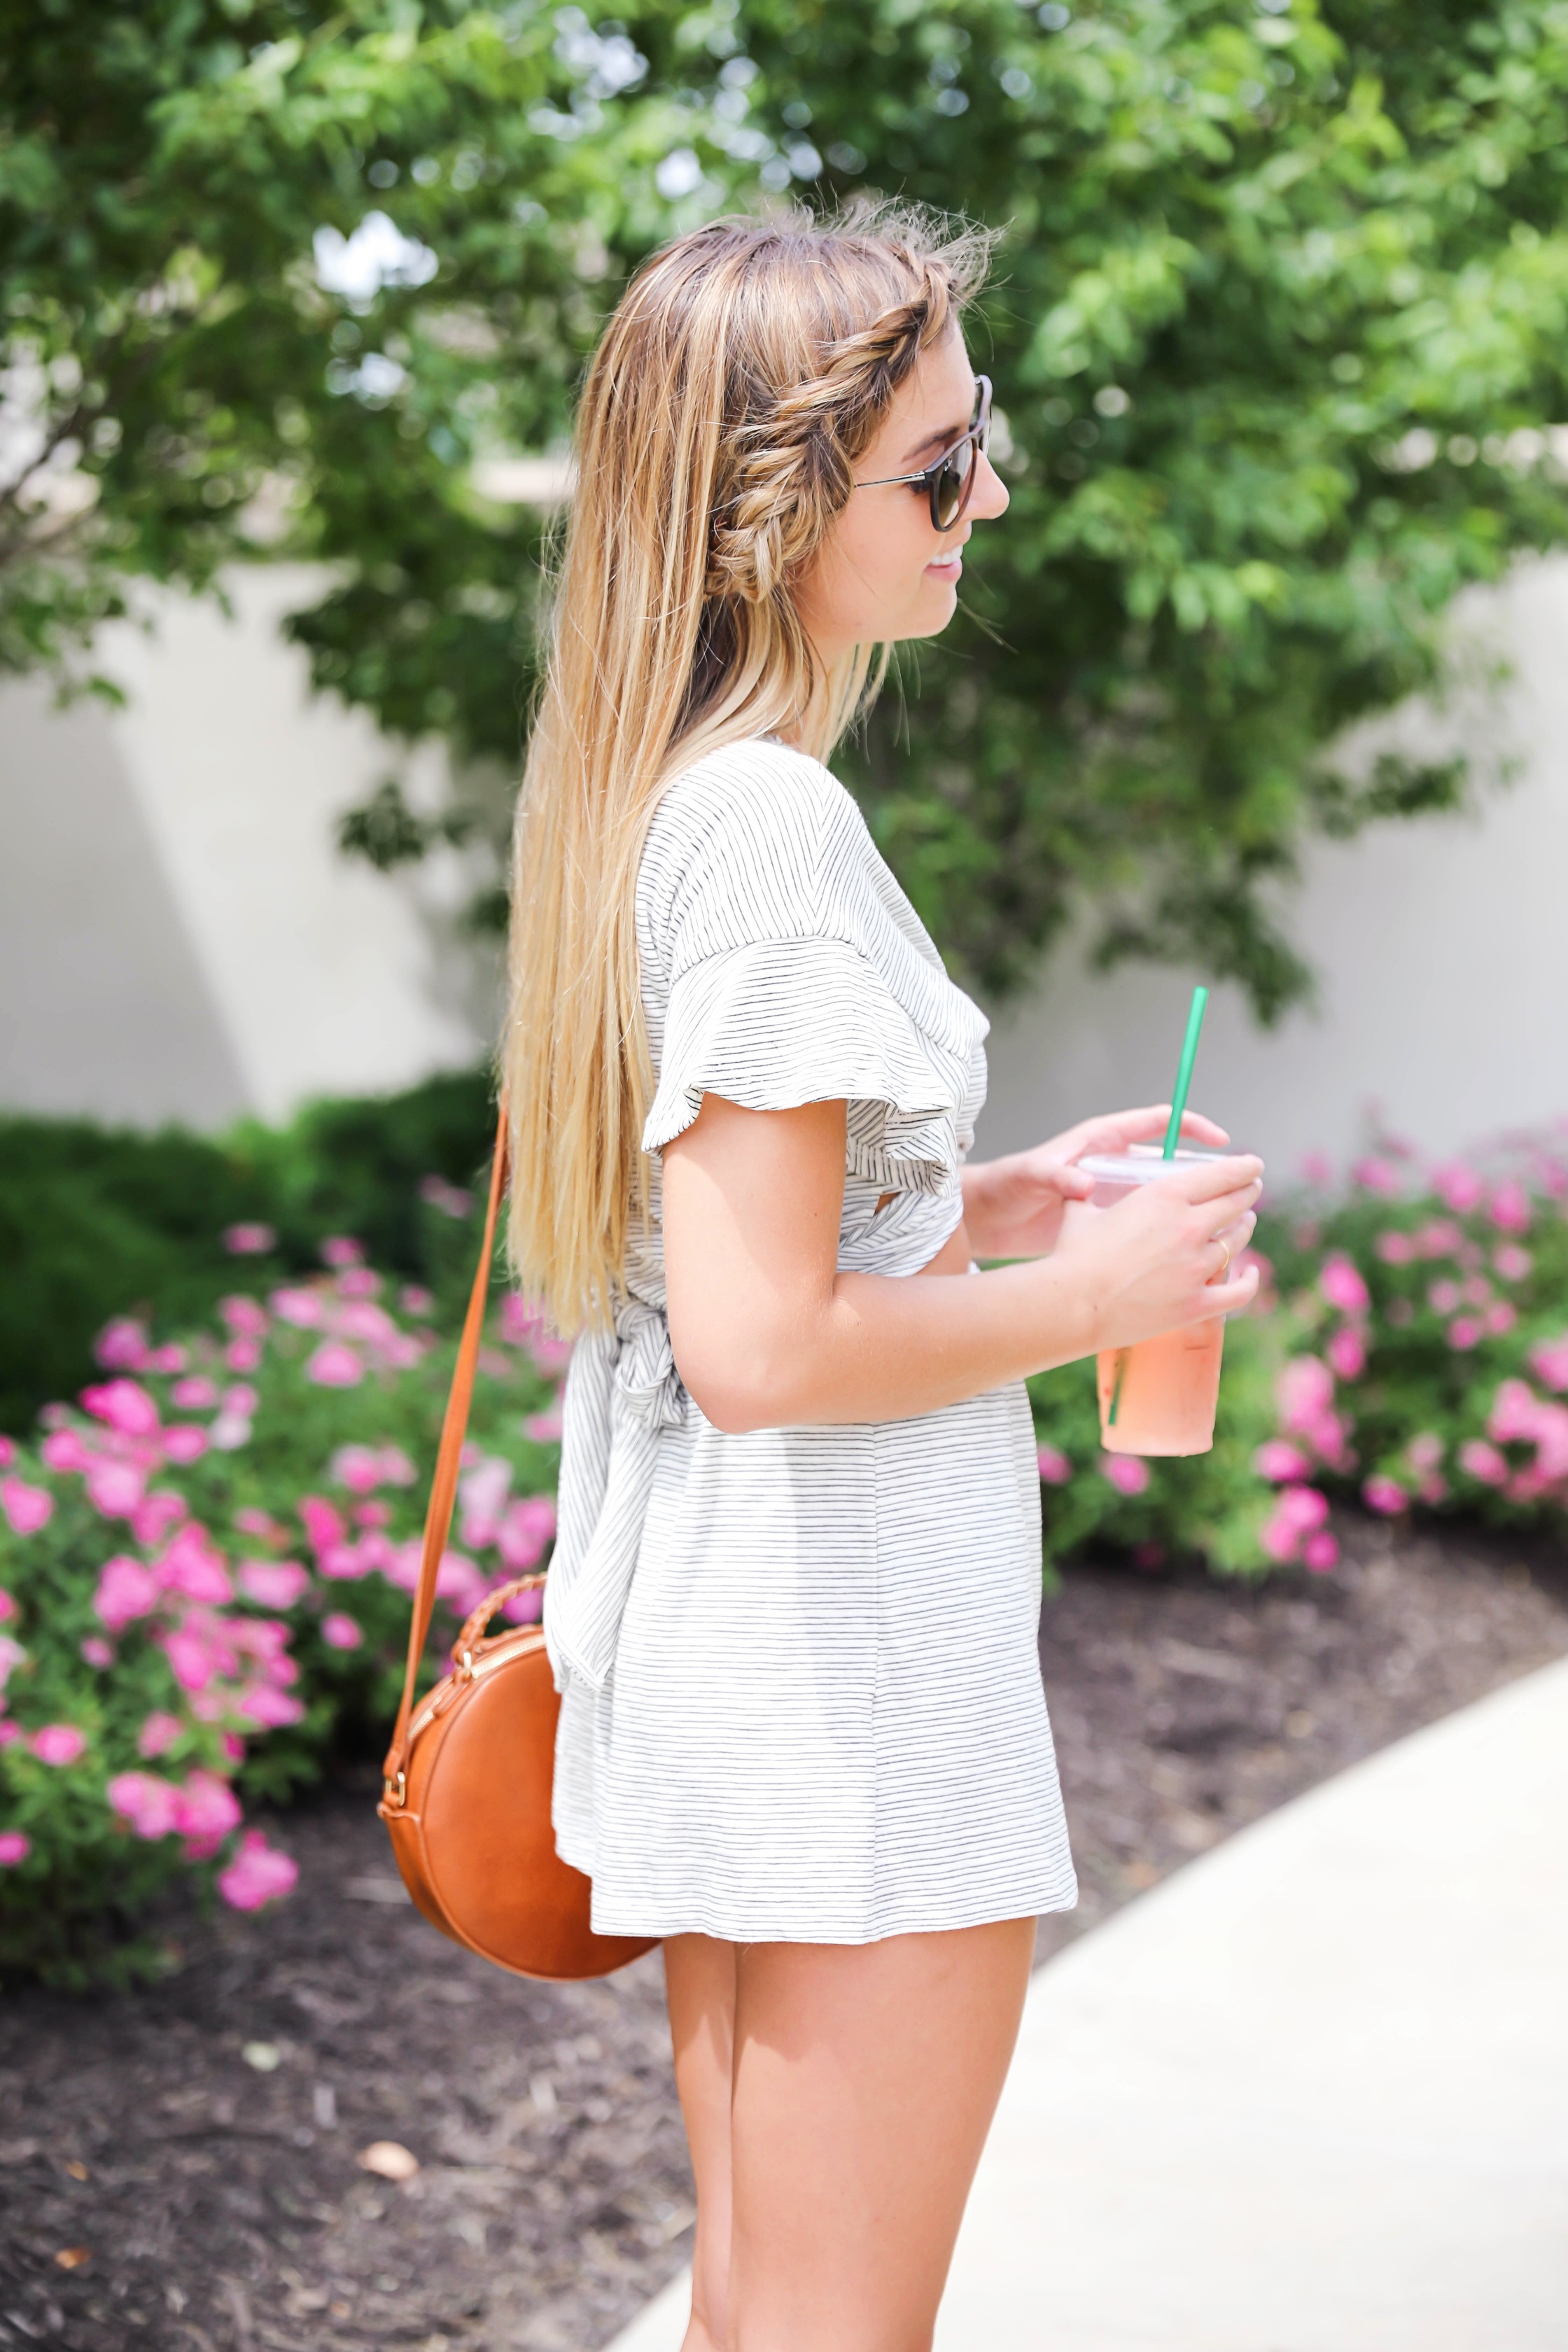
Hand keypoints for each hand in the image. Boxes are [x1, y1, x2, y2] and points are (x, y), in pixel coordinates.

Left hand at [961, 1104, 1233, 1260]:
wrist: (992, 1217)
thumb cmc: (1010, 1185)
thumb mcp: (1032, 1176)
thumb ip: (1056, 1174)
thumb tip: (1083, 1184)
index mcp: (1102, 1141)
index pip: (1158, 1123)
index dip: (1192, 1127)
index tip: (1221, 1140)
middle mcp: (1115, 1163)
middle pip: (1172, 1160)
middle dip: (1207, 1170)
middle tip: (1242, 1184)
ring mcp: (1116, 1192)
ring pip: (1167, 1193)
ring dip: (1195, 1204)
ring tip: (1228, 1220)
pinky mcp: (1111, 1219)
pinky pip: (1151, 1220)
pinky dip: (1171, 1230)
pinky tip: (1190, 1249)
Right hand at [1051, 1155, 1263, 1348]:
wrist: (1073, 1304)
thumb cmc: (1072, 1255)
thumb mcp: (1081, 1211)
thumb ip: (1088, 1194)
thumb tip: (1079, 1185)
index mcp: (1164, 1196)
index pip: (1221, 1175)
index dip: (1243, 1167)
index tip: (1252, 1164)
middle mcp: (1188, 1227)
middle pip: (1236, 1203)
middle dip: (1248, 1192)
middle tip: (1251, 1189)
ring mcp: (1196, 1267)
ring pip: (1237, 1240)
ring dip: (1245, 1227)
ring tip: (1245, 1222)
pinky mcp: (1196, 1303)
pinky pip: (1239, 1291)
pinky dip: (1250, 1280)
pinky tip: (1251, 1273)